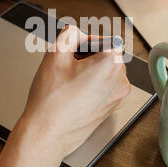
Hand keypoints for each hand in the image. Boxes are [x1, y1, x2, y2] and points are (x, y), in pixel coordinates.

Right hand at [0, 25, 130, 166]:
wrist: (47, 134)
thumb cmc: (51, 101)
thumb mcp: (55, 54)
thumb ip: (69, 33)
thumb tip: (76, 32)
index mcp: (111, 63)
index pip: (103, 39)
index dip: (84, 42)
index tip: (73, 50)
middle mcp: (120, 80)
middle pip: (106, 55)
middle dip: (87, 56)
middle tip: (67, 66)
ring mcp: (118, 96)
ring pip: (105, 71)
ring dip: (90, 70)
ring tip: (69, 82)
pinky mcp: (112, 107)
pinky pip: (105, 87)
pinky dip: (92, 85)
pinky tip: (74, 93)